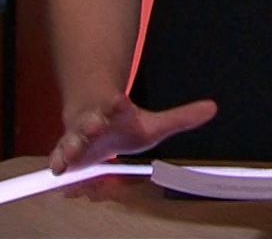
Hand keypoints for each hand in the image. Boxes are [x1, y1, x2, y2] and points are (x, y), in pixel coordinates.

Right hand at [47, 92, 217, 174]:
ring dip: (71, 145)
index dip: (117, 104)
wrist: (91, 118)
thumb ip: (180, 118)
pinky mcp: (67, 151)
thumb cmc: (123, 125)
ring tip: (68, 155)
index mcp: (116, 110)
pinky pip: (60, 156)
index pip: (117, 105)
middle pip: (91, 120)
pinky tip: (58, 171)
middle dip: (91, 123)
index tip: (119, 101)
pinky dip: (59, 162)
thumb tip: (213, 108)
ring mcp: (78, 136)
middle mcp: (94, 120)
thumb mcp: (154, 124)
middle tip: (94, 126)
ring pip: (72, 138)